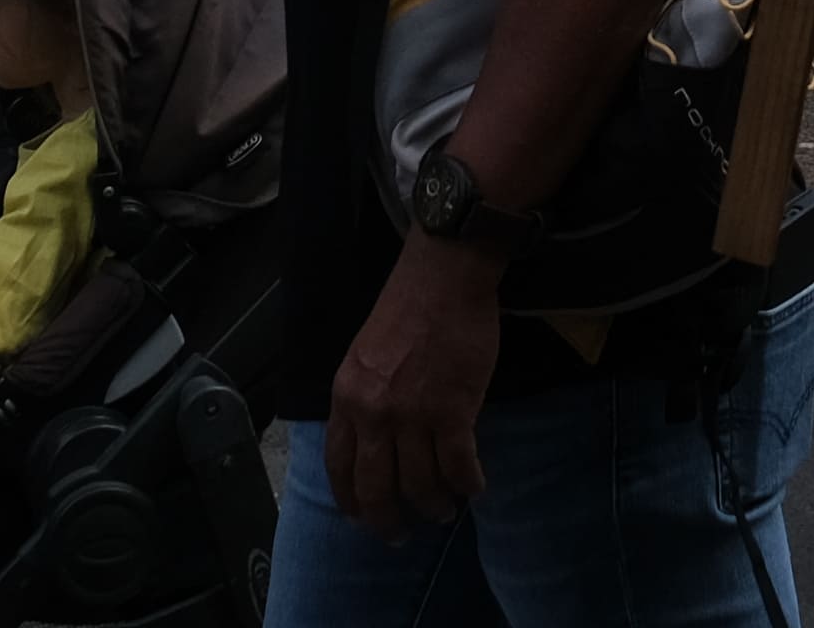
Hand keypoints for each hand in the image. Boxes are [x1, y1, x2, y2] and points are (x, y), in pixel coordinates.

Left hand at [325, 243, 502, 526]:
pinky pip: (459, 466)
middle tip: (400, 535)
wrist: (443, 278)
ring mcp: (414, 414)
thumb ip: (363, 400)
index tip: (362, 518)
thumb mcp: (364, 357)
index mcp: (347, 397)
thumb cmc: (407, 310)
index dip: (351, 501)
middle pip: (376, 489)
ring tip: (444, 511)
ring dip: (434, 506)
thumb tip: (374, 446)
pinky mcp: (453, 411)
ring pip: (420, 484)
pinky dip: (468, 484)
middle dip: (388, 522)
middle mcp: (374, 413)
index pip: (339, 467)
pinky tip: (474, 488)